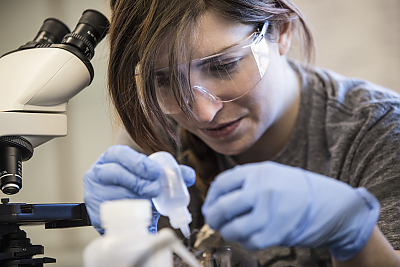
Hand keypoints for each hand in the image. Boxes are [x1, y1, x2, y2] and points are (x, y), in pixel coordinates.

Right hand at [83, 145, 194, 233]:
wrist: (119, 210)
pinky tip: (135, 215)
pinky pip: (108, 213)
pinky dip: (124, 214)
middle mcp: (97, 172)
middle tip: (155, 190)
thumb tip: (190, 175)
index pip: (120, 153)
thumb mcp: (150, 177)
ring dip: (133, 198)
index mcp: (111, 158)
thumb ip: (169, 174)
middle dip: (138, 181)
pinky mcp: (93, 212)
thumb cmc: (135, 188)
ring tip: (147, 203)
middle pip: (113, 173)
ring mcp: (92, 192)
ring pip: (111, 193)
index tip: (156, 172)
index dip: (138, 162)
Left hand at [202, 161, 379, 260]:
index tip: (211, 205)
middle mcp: (262, 189)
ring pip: (234, 228)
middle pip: (223, 207)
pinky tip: (250, 235)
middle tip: (214, 221)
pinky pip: (249, 242)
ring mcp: (269, 212)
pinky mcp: (276, 233)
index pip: (221, 183)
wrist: (331, 205)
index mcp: (258, 172)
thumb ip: (244, 182)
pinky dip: (245, 241)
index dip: (211, 197)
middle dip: (213, 217)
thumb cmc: (295, 190)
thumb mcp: (270, 174)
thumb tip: (216, 199)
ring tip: (232, 229)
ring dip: (228, 232)